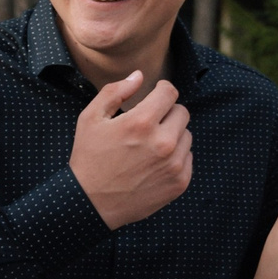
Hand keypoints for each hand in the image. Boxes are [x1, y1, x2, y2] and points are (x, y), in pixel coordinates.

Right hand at [67, 72, 192, 228]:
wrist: (91, 202)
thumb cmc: (89, 157)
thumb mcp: (91, 118)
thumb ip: (115, 91)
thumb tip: (139, 75)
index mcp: (141, 122)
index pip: (170, 93)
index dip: (162, 90)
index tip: (155, 95)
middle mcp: (163, 143)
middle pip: (182, 113)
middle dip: (166, 113)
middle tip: (149, 124)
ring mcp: (174, 165)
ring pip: (186, 135)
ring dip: (172, 135)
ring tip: (150, 145)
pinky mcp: (179, 183)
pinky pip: (188, 157)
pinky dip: (175, 156)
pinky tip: (154, 162)